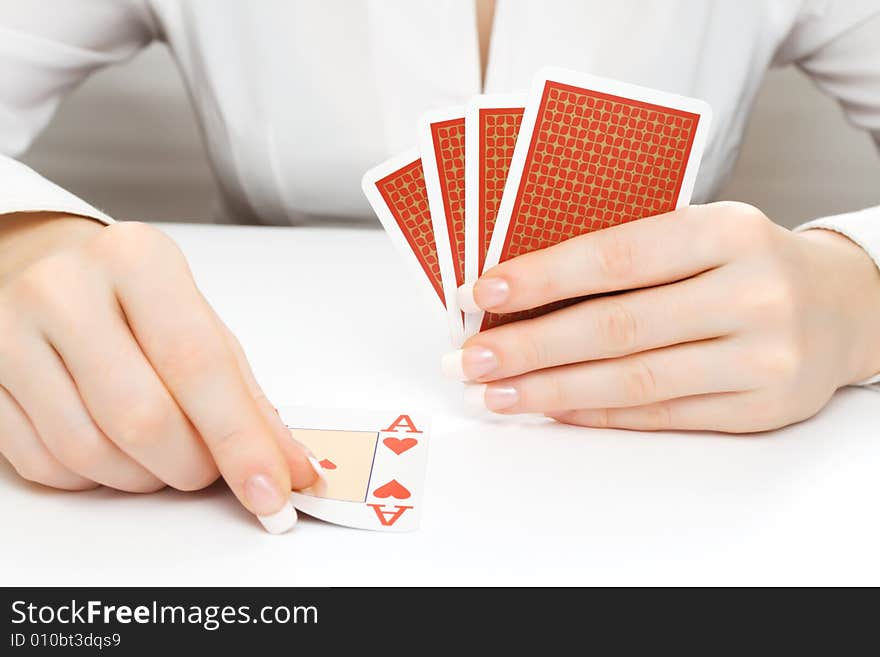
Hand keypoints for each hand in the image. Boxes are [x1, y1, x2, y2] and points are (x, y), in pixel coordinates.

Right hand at [0, 214, 316, 530]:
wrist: (42, 264)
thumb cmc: (133, 295)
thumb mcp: (199, 322)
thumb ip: (245, 395)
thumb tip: (289, 465)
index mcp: (137, 261)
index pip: (199, 365)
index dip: (241, 441)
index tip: (272, 490)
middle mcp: (66, 290)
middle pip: (143, 418)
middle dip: (192, 465)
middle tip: (210, 467)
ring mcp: (10, 335)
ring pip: (90, 452)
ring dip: (144, 477)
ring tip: (163, 454)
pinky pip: (45, 464)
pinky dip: (95, 478)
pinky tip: (112, 449)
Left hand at [445, 202, 879, 432]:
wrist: (843, 306)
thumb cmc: (748, 263)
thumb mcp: (700, 234)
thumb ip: (627, 257)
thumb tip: (524, 293)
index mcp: (727, 231)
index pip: (618, 254)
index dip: (543, 276)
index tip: (483, 291)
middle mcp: (750, 293)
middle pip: (617, 327)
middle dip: (530, 347)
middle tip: (472, 360)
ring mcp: (761, 357)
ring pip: (635, 381)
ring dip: (553, 391)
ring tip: (498, 394)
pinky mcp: (761, 407)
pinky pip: (662, 415)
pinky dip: (599, 414)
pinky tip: (555, 409)